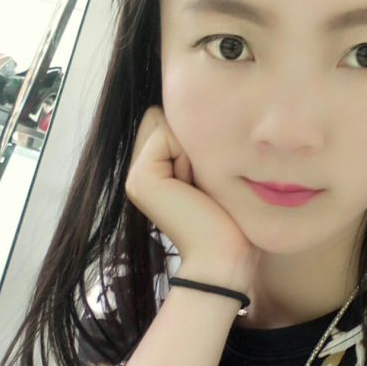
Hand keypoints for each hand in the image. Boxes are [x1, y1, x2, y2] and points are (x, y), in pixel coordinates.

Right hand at [125, 106, 259, 288]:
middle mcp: (138, 171)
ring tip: (199, 184)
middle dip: (190, 138)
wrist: (225, 257)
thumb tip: (199, 108)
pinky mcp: (141, 178)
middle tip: (202, 181)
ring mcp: (136, 175)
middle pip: (163, 116)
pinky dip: (187, 153)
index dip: (194, 136)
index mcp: (153, 171)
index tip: (206, 176)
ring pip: (165, 120)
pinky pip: (166, 133)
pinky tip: (194, 186)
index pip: (166, 119)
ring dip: (191, 145)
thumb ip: (194, 144)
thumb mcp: (211, 173)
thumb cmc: (230, 218)